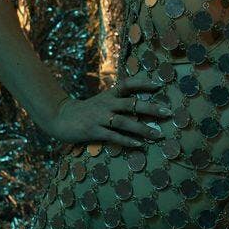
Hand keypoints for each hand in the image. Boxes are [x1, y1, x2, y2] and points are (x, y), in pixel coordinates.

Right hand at [45, 76, 172, 146]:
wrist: (60, 118)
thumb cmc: (86, 111)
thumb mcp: (102, 101)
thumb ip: (118, 101)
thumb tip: (141, 106)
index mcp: (109, 95)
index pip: (128, 84)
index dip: (143, 83)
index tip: (159, 85)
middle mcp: (106, 104)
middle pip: (132, 104)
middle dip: (151, 108)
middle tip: (168, 113)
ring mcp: (99, 117)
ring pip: (125, 122)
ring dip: (143, 129)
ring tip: (158, 135)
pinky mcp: (93, 131)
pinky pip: (113, 136)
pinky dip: (127, 141)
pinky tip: (139, 145)